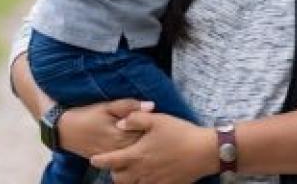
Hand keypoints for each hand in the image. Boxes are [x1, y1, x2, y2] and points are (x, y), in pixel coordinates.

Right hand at [58, 99, 153, 157]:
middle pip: (143, 146)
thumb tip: (152, 105)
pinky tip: (138, 152)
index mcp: (121, 133)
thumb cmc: (88, 114)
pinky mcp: (108, 163)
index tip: (164, 123)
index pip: (147, 133)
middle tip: (161, 133)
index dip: (157, 128)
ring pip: (135, 156)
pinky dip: (133, 157)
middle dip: (153, 141)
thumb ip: (129, 106)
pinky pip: (125, 162)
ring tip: (152, 143)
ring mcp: (114, 158)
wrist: (65, 130)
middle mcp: (119, 149)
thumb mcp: (107, 106)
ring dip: (144, 150)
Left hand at [90, 112, 217, 183]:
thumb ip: (136, 119)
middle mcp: (143, 171)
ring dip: (128, 179)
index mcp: (138, 154)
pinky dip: (144, 183)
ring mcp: (154, 180)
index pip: (112, 161)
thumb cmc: (180, 132)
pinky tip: (148, 175)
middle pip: (119, 179)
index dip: (100, 161)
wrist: (204, 151)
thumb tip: (120, 122)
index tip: (93, 159)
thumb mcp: (157, 119)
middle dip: (114, 172)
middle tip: (116, 163)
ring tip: (131, 169)